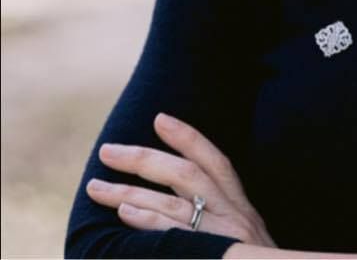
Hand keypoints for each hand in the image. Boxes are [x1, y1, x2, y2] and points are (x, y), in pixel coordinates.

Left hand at [87, 112, 275, 246]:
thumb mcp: (249, 243)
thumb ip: (224, 222)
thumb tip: (184, 203)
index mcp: (242, 210)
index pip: (216, 162)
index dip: (188, 137)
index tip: (159, 119)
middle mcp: (232, 218)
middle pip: (186, 175)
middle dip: (144, 159)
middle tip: (108, 151)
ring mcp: (219, 239)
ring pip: (170, 204)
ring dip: (129, 192)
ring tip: (97, 186)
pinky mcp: (205, 256)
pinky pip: (170, 236)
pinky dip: (146, 221)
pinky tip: (123, 214)